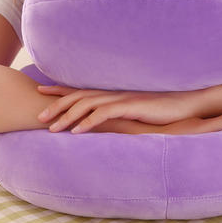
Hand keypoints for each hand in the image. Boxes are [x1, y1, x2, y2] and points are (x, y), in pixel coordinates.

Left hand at [36, 85, 207, 132]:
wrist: (183, 105)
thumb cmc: (160, 110)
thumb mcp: (135, 112)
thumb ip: (118, 114)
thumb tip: (102, 122)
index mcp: (113, 94)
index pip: (82, 90)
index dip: (61, 90)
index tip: (41, 90)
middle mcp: (114, 93)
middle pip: (79, 96)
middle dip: (57, 105)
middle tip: (38, 116)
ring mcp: (121, 99)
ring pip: (88, 105)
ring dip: (68, 117)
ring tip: (51, 129)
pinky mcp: (130, 107)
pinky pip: (104, 114)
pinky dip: (88, 122)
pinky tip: (76, 132)